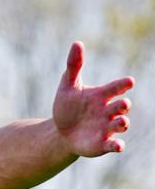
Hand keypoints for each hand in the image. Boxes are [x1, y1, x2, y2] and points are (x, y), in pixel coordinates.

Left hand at [53, 42, 133, 156]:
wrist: (60, 132)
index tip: (128, 82)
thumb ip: (74, 66)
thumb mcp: (68, 86)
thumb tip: (77, 43)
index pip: (115, 88)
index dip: (122, 85)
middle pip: (121, 107)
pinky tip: (119, 146)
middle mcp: (108, 111)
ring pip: (120, 125)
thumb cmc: (67, 106)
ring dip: (123, 123)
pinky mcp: (102, 144)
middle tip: (123, 103)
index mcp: (102, 95)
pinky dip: (117, 145)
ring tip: (122, 121)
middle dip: (123, 105)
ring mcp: (107, 128)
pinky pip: (113, 145)